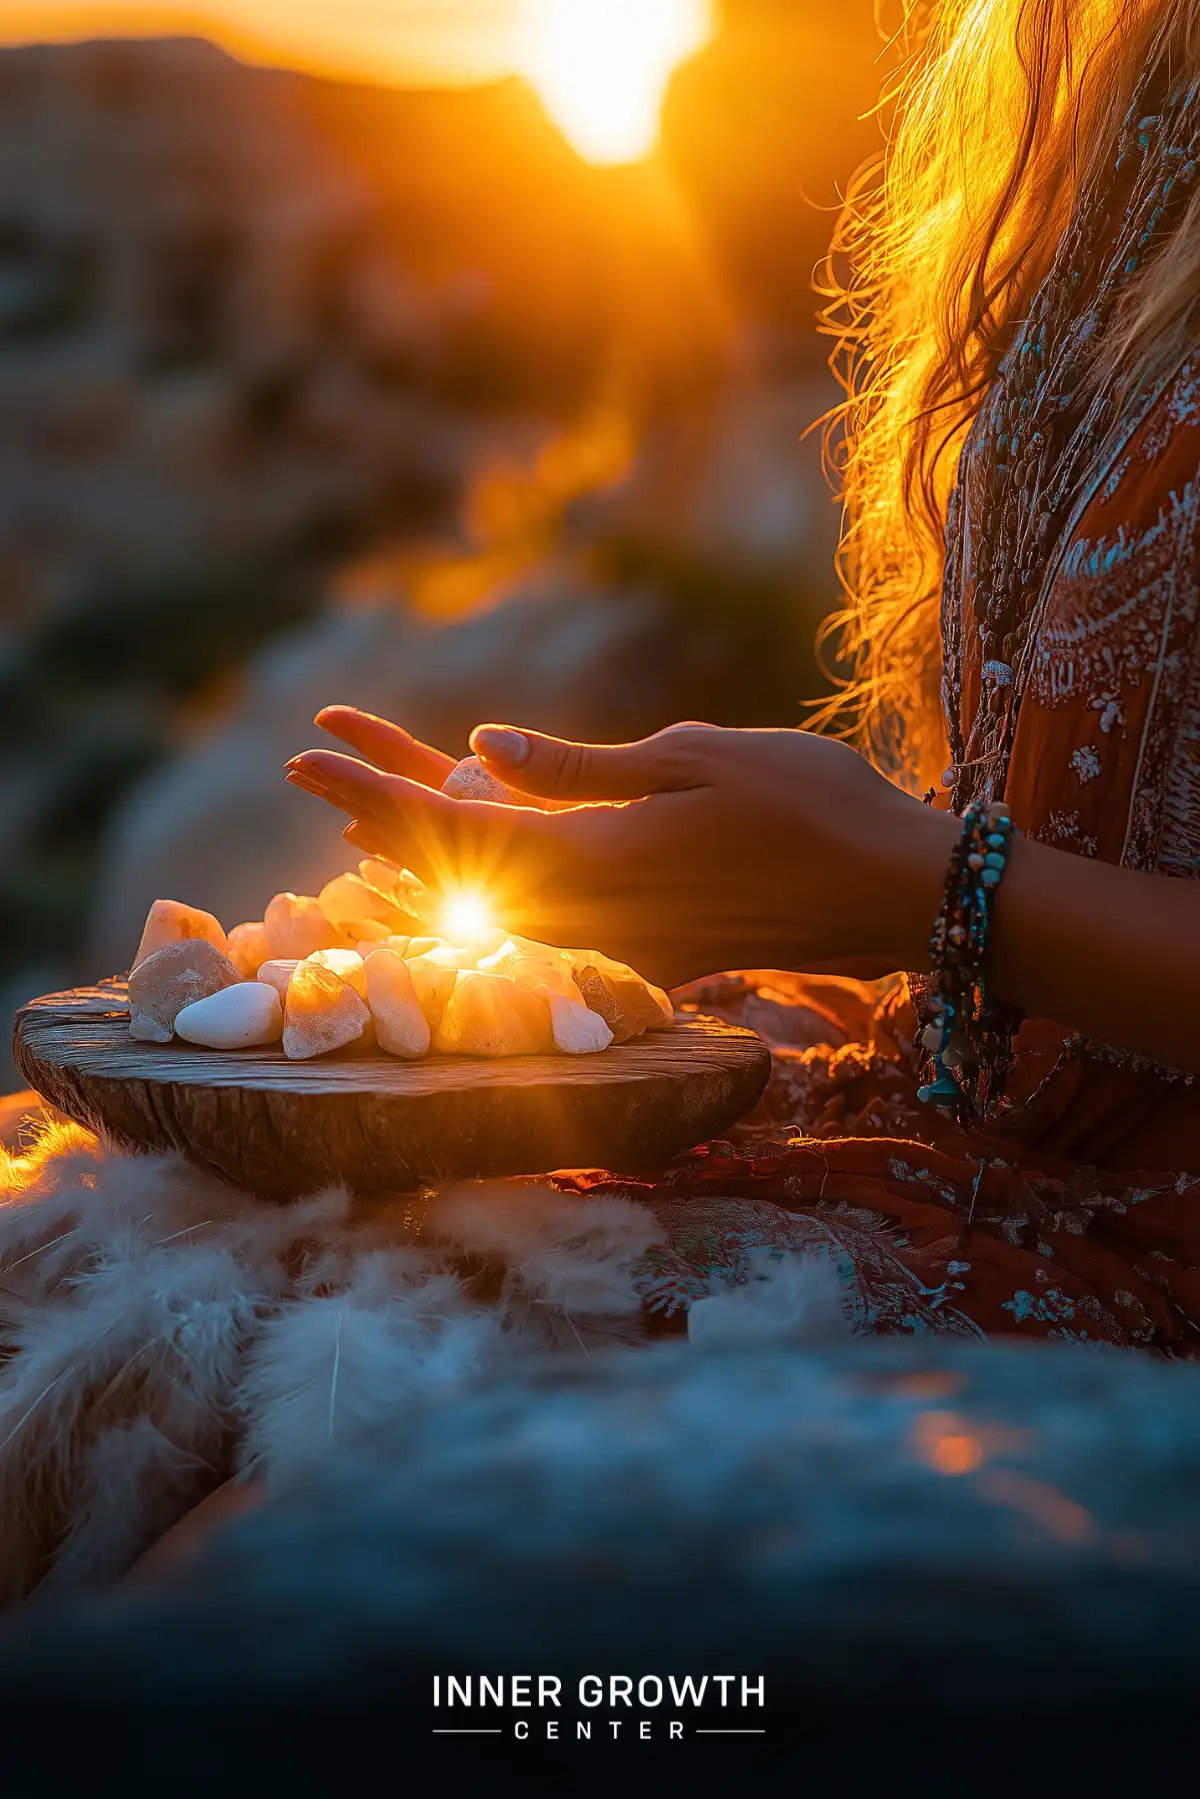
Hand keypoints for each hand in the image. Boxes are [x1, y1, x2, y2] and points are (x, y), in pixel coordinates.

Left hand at [286, 716, 957, 989]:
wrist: (892, 893)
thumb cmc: (809, 805)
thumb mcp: (694, 761)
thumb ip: (580, 770)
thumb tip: (480, 750)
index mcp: (589, 859)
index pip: (447, 825)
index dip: (370, 786)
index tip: (306, 750)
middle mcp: (584, 912)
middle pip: (449, 866)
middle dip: (374, 810)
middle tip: (313, 760)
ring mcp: (610, 937)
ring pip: (485, 896)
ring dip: (420, 849)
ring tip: (360, 809)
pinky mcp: (640, 945)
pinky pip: (534, 913)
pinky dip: (484, 881)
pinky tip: (468, 855)